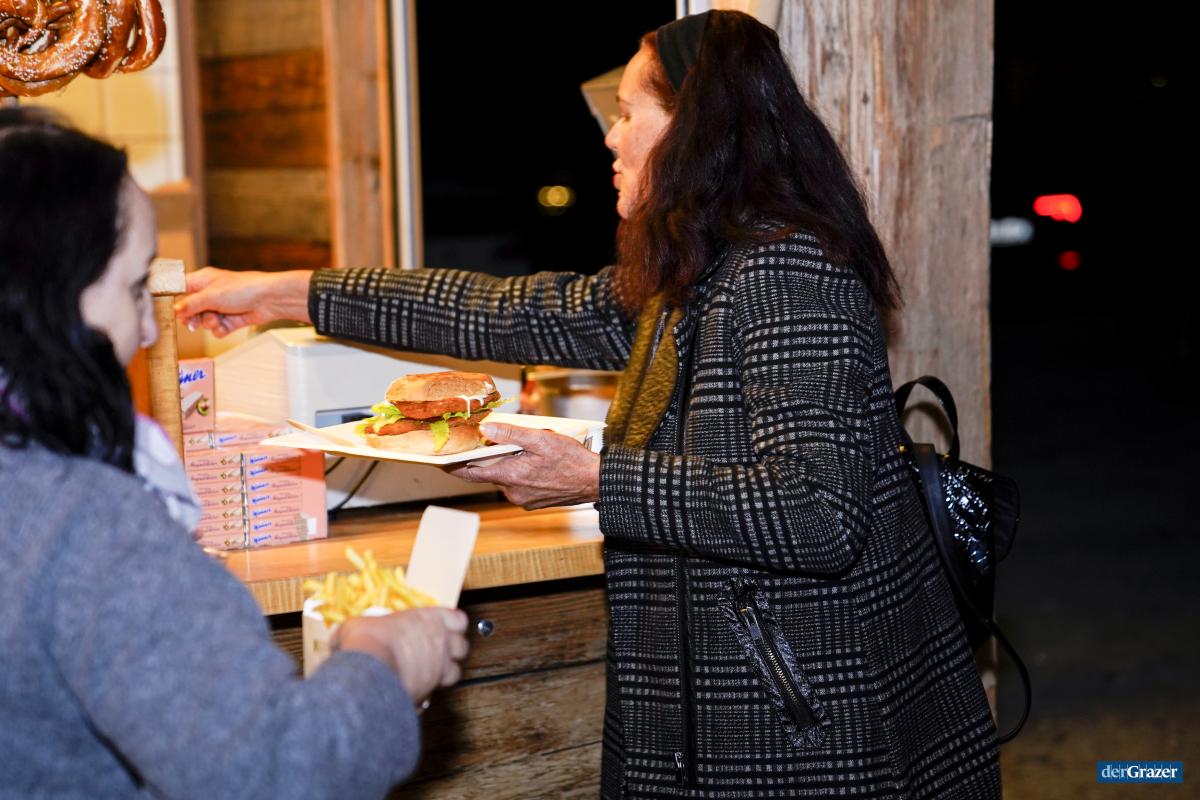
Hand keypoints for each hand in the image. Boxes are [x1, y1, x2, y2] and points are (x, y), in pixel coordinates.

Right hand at [173, 267, 312, 336]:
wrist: (270, 300)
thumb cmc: (244, 289)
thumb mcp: (211, 296)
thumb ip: (191, 304)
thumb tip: (176, 311)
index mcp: (203, 280)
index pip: (180, 288)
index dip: (174, 300)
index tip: (171, 311)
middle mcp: (211, 293)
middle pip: (190, 309)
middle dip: (193, 318)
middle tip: (194, 323)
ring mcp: (221, 307)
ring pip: (204, 321)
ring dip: (209, 324)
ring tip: (217, 320)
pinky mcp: (231, 319)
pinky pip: (218, 329)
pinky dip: (220, 329)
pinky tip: (226, 326)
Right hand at [334, 607, 468, 707]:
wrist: (370, 671)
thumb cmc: (368, 642)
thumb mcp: (355, 627)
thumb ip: (355, 631)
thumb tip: (338, 639)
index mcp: (429, 619)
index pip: (457, 619)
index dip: (452, 624)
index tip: (442, 628)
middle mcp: (440, 642)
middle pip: (462, 646)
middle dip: (451, 651)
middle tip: (436, 653)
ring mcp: (439, 667)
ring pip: (455, 672)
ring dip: (444, 674)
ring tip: (428, 675)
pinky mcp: (431, 690)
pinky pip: (434, 694)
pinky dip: (426, 695)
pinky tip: (413, 694)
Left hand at [444, 422, 600, 508]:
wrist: (595, 483)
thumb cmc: (571, 461)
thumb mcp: (540, 439)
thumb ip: (511, 433)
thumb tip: (486, 429)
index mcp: (510, 476)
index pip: (470, 473)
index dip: (452, 466)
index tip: (439, 460)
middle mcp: (512, 491)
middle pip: (489, 472)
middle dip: (489, 457)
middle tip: (493, 440)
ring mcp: (522, 499)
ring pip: (505, 478)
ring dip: (508, 464)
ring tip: (525, 450)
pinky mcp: (532, 502)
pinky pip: (517, 485)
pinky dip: (519, 473)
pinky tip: (534, 463)